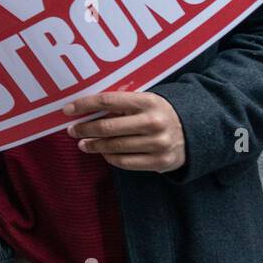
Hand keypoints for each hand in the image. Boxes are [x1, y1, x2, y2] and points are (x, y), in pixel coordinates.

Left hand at [64, 91, 185, 171]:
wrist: (194, 132)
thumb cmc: (157, 113)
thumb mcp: (144, 101)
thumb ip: (120, 104)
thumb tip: (83, 109)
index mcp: (148, 101)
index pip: (108, 101)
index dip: (84, 105)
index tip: (67, 110)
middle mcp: (153, 122)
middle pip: (108, 127)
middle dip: (84, 129)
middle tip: (71, 130)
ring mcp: (158, 143)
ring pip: (114, 146)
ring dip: (94, 145)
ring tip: (82, 144)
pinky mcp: (160, 161)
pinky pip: (126, 162)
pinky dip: (110, 158)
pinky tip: (102, 153)